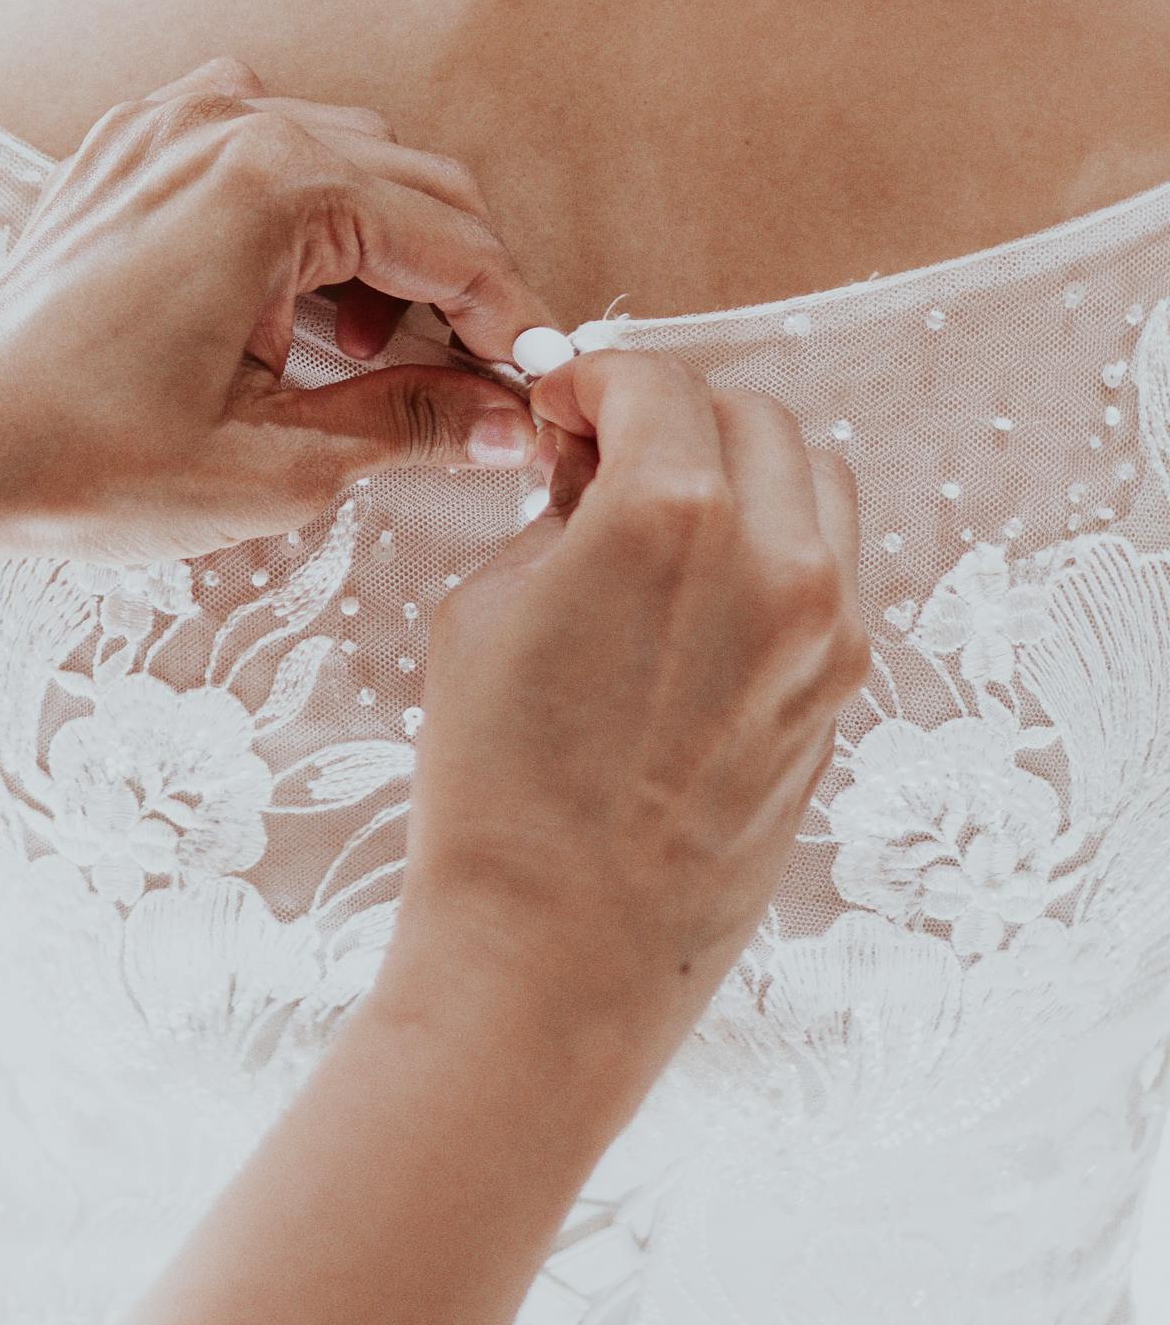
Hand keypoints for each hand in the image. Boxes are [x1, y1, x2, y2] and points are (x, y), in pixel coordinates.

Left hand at [0, 57, 560, 569]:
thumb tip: (507, 419)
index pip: (452, 239)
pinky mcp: (131, 146)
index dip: (513, 321)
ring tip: (356, 364)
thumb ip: (408, 423)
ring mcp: (171, 123)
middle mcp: (226, 122)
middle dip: (457, 283)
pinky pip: (261, 150)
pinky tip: (283, 313)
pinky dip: (302, 218)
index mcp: (273, 185)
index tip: (539, 386)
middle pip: (413, 180)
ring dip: (380, 250)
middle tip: (469, 385)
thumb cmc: (82, 462)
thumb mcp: (274, 464)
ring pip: (344, 159)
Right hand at [381, 345, 870, 1113]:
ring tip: (667, 517)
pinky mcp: (839, 690)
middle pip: (749, 415)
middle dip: (672, 413)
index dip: (594, 379)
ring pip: (815, 479)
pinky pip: (830, 567)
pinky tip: (703, 589)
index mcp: (671, 514)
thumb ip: (559, 511)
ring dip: (742, 468)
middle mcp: (773, 557)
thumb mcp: (486, 606)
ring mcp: (824, 628)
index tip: (561, 408)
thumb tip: (596, 470)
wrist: (556, 945)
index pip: (655, 380)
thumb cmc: (496, 785)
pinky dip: (777, 542)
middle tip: (604, 455)